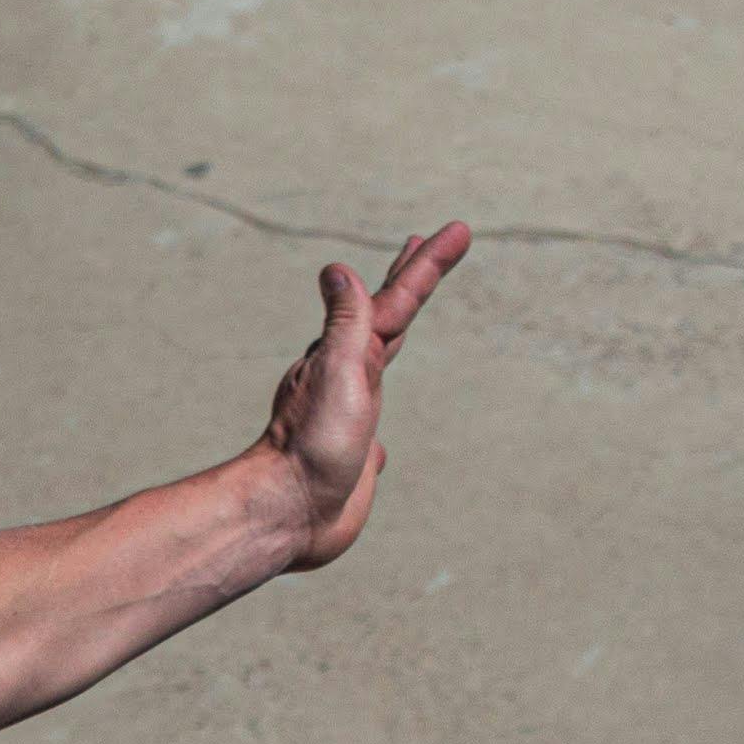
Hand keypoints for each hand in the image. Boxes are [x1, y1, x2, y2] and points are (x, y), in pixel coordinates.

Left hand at [255, 223, 469, 569]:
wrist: (287, 514)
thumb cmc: (314, 443)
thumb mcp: (337, 370)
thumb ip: (345, 323)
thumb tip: (335, 270)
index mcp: (350, 356)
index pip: (396, 298)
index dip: (427, 265)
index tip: (456, 229)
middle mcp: (348, 380)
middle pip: (388, 319)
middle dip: (412, 281)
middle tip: (430, 245)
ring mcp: (349, 418)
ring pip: (376, 366)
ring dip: (391, 336)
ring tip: (400, 318)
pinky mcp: (350, 460)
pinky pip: (370, 434)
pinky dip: (376, 424)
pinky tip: (375, 440)